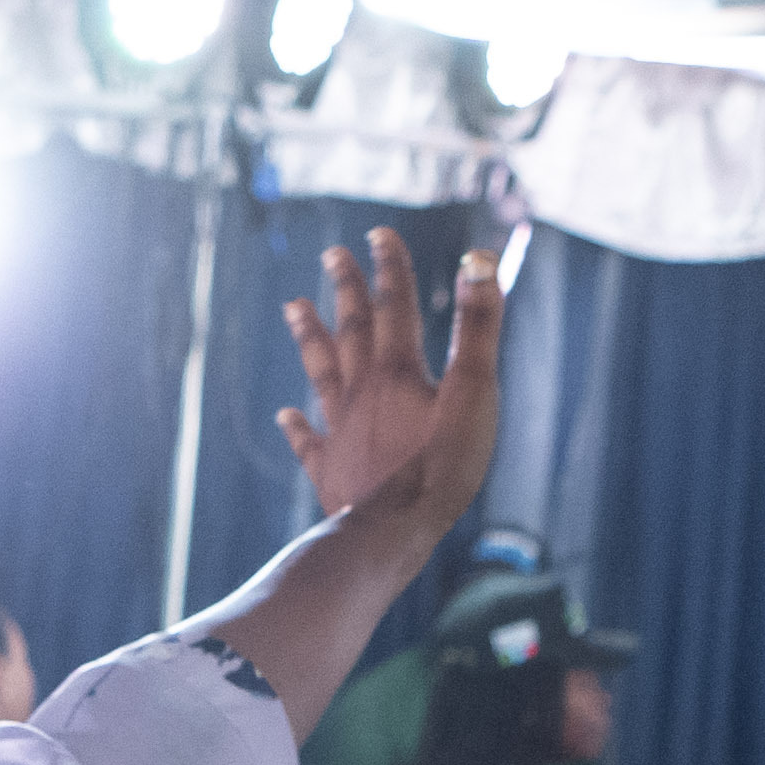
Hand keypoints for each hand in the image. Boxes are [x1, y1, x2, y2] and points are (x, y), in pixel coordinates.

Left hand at [272, 231, 518, 542]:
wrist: (391, 531)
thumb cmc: (441, 465)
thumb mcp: (474, 391)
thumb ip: (478, 326)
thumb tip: (479, 260)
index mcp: (397, 370)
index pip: (394, 304)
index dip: (389, 266)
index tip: (378, 232)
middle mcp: (361, 392)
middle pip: (352, 329)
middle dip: (345, 289)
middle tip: (332, 254)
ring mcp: (340, 430)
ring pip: (321, 371)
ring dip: (309, 337)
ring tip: (292, 306)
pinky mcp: (330, 471)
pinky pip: (309, 442)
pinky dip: (297, 427)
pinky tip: (286, 415)